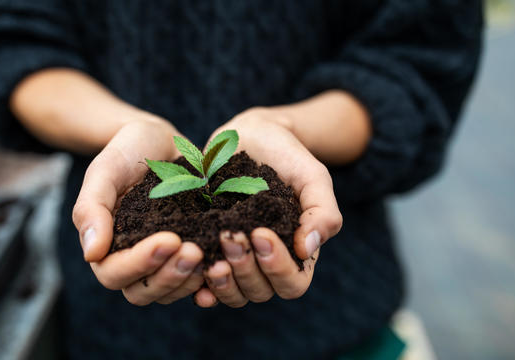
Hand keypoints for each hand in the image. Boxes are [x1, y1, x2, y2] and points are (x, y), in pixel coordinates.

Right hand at [72, 118, 204, 305]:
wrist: (159, 140)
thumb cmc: (127, 151)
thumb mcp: (105, 170)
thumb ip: (91, 209)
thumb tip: (91, 254)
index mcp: (106, 245)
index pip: (114, 273)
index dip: (140, 263)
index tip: (169, 239)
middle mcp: (132, 259)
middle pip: (142, 292)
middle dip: (169, 276)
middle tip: (195, 251)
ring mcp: (161, 261)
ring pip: (169, 291)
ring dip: (189, 280)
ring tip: (211, 256)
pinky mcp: (187, 253)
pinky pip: (194, 281)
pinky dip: (208, 280)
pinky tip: (224, 263)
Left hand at [194, 107, 342, 307]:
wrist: (251, 135)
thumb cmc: (288, 156)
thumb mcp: (313, 177)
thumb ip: (323, 212)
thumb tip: (308, 249)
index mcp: (296, 254)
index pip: (292, 283)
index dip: (277, 267)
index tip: (260, 233)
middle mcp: (265, 264)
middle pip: (259, 291)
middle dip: (244, 268)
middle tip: (229, 235)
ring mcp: (236, 260)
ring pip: (232, 293)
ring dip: (221, 281)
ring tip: (208, 256)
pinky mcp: (209, 250)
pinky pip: (204, 282)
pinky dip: (199, 285)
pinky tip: (191, 268)